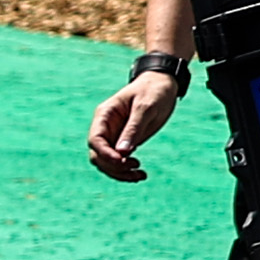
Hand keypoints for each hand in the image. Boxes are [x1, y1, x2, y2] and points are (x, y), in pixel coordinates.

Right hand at [85, 64, 183, 179]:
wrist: (164, 84)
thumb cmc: (154, 91)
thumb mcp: (145, 107)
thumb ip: (133, 129)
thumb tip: (122, 152)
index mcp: (105, 115)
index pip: (95, 140)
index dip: (105, 154)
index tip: (122, 161)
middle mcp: (105, 128)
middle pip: (98, 155)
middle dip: (113, 166)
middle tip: (135, 167)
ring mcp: (114, 136)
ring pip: (106, 162)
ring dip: (120, 173)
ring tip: (140, 175)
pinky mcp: (124, 143)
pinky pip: (119, 162)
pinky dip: (126, 171)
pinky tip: (140, 174)